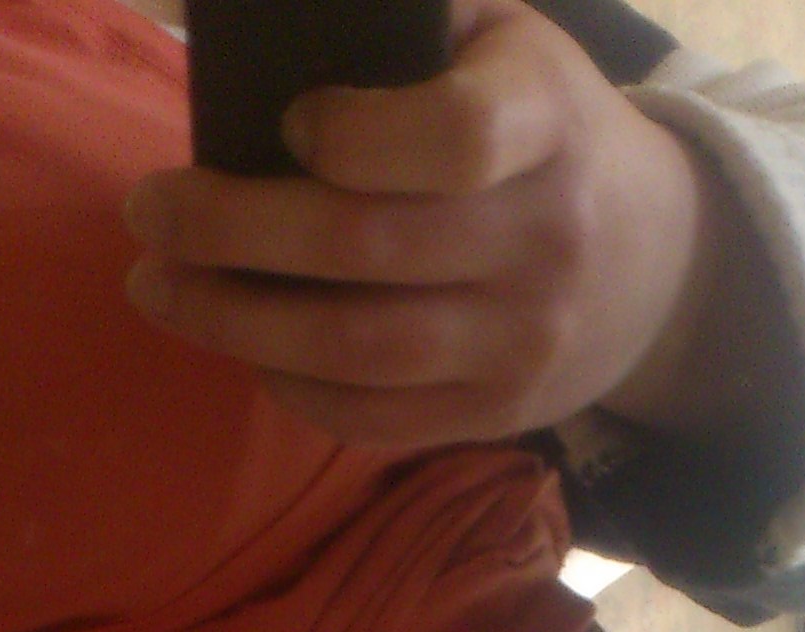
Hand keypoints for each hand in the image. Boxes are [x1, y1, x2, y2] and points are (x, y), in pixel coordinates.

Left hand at [122, 0, 748, 451]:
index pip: (454, 139)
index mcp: (546, 121)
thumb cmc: (540, 125)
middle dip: (231, 231)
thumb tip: (268, 13)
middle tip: (149, 211)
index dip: (355, 137)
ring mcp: (522, 343)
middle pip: (366, 248)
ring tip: (159, 285)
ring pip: (358, 348)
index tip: (290, 125)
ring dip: (236, 323)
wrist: (655, 262)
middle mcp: (544, 239)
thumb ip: (406, 18)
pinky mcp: (496, 415)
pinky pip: (375, 417)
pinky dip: (291, 387)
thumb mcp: (503, 40)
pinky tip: (240, 348)